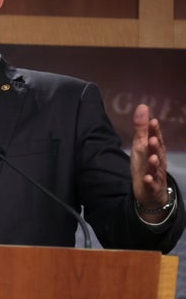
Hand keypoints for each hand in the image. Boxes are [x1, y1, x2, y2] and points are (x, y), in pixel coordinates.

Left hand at [130, 104, 169, 219]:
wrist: (151, 191)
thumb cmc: (146, 164)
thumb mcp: (141, 145)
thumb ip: (142, 128)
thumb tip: (142, 106)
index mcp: (154, 150)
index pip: (156, 139)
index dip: (155, 131)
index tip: (153, 121)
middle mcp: (157, 161)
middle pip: (158, 153)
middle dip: (156, 146)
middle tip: (153, 138)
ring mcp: (155, 174)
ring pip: (155, 169)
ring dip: (154, 163)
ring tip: (151, 158)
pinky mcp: (150, 187)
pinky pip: (150, 184)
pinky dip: (149, 181)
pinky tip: (146, 178)